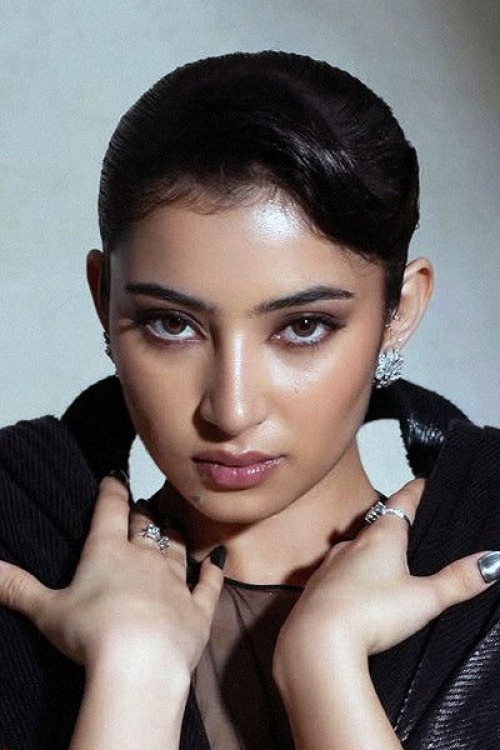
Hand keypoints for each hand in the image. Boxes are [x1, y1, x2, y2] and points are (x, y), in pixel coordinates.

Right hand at [0, 476, 224, 676]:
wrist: (140, 661)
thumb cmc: (90, 632)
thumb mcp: (45, 610)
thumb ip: (17, 586)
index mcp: (107, 552)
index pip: (111, 510)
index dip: (112, 490)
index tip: (115, 476)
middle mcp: (145, 558)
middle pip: (146, 526)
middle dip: (143, 513)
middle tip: (142, 506)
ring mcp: (175, 581)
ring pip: (177, 548)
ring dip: (175, 535)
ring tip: (174, 524)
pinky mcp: (197, 608)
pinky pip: (209, 584)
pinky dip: (214, 571)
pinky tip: (218, 560)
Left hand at [275, 479, 494, 662]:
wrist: (317, 641)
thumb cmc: (369, 614)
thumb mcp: (424, 599)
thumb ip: (457, 581)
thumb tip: (492, 561)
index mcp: (380, 537)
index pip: (401, 501)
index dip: (415, 491)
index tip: (423, 483)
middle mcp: (351, 544)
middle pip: (375, 524)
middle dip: (393, 524)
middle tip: (409, 523)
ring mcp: (330, 565)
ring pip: (353, 548)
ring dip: (369, 551)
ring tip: (386, 561)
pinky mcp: (316, 588)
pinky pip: (336, 573)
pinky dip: (350, 576)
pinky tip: (356, 591)